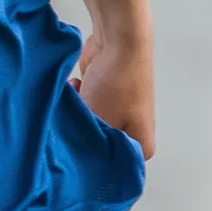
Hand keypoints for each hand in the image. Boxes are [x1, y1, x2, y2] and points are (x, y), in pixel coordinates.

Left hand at [73, 27, 155, 155]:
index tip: (76, 159)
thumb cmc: (118, 84)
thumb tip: (72, 153)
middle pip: (100, 145)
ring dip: (78, 114)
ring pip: (91, 125)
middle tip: (69, 130)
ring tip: (75, 103)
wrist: (119, 42)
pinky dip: (79, 99)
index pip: (116, 168)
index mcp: (142, 143)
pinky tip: (76, 88)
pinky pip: (87, 107)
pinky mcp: (106, 96)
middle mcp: (134, 130)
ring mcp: (120, 111)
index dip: (94, 164)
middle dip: (82, 135)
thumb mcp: (99, 122)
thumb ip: (88, 142)